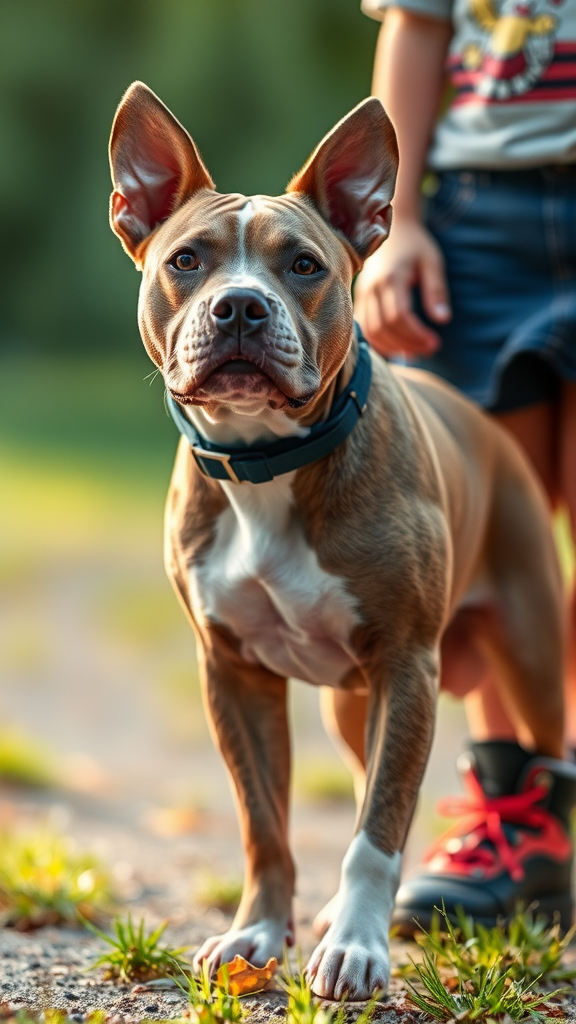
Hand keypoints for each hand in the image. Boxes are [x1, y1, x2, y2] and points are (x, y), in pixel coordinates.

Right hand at [354, 216, 450, 357]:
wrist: (393, 228)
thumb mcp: (432, 262)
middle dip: (407, 344)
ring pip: (371, 332)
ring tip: (415, 352)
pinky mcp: (360, 299)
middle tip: (429, 349)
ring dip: (393, 347)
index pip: (399, 316)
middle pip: (384, 328)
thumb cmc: (416, 245)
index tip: (435, 343)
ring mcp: (363, 294)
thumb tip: (442, 319)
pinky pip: (365, 329)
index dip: (416, 334)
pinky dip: (379, 343)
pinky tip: (398, 347)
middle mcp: (372, 288)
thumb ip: (436, 291)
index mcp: (391, 277)